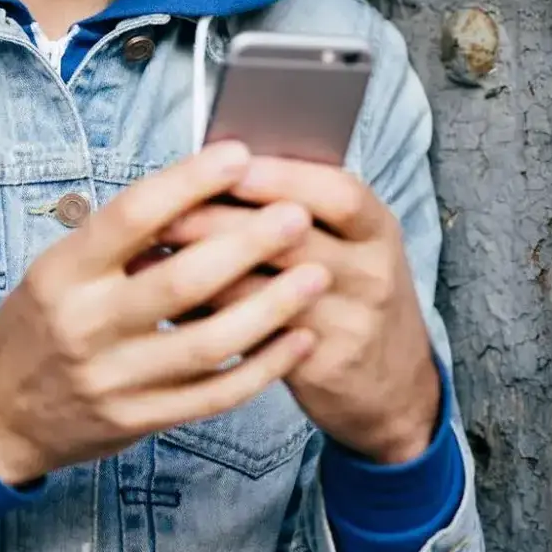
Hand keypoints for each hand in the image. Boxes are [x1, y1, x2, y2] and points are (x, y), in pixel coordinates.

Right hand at [0, 141, 332, 485]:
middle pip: (179, 281)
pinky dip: (263, 367)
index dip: (188, 183)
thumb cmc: (42, 323)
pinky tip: (299, 339)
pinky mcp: (139, 419)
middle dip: (246, 244)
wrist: (1, 412)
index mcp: (65, 272)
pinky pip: (214, 394)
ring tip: (317, 275)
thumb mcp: (60, 268)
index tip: (238, 155)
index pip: (132, 216)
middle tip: (296, 215)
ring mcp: (114, 377)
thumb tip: (201, 186)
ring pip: (207, 342)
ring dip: (270, 308)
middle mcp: (87, 324)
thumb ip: (123, 238)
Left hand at [162, 157, 438, 463]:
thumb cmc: (352, 293)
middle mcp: (371, 273)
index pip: (338, 194)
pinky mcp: (321, 368)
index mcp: (376, 229)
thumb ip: (300, 208)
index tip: (227, 164)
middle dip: (222, 222)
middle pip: (293, 238)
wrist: (396, 388)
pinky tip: (172, 308)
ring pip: (266, 293)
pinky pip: (255, 339)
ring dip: (204, 273)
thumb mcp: (351, 244)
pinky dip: (210, 320)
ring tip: (154, 257)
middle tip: (165, 214)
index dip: (281, 177)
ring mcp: (350, 323)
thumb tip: (216, 168)